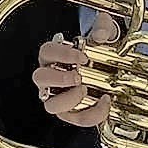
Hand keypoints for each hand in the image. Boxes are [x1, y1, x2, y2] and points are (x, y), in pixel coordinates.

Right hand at [32, 11, 120, 126]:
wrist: (108, 69)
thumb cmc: (97, 51)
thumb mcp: (103, 34)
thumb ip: (103, 28)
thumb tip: (100, 34)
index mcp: (53, 56)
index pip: (47, 52)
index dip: (62, 54)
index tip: (82, 57)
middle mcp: (50, 78)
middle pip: (40, 78)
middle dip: (58, 78)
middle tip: (78, 77)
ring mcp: (57, 97)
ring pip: (50, 104)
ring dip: (67, 100)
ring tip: (85, 91)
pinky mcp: (70, 113)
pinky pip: (74, 118)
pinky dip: (90, 115)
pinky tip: (104, 104)